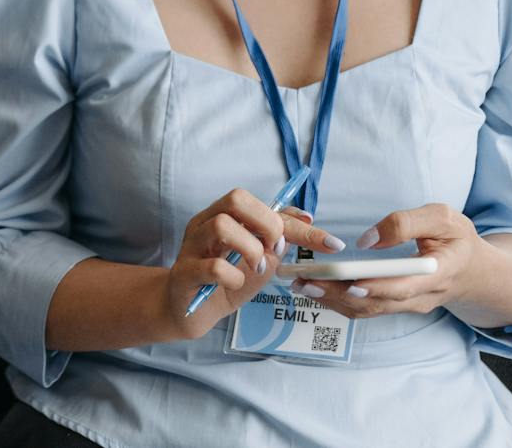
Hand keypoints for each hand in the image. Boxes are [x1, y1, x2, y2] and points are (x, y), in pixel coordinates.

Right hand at [163, 190, 340, 339]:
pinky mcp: (184, 272)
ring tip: (257, 268)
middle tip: (275, 251)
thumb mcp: (257, 261)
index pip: (261, 205)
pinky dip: (233, 276)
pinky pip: (213, 266)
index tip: (327, 241)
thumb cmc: (222, 284)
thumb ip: (276, 242)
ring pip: (222, 225)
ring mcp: (192, 246)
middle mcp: (204, 224)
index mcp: (222, 217)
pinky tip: (234, 284)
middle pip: (236, 199)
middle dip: (268, 224)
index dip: (297, 222)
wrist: (187, 312)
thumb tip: (305, 220)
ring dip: (251, 249)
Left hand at [287, 204, 482, 320]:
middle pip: (378, 302)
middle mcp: (422, 297)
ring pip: (368, 310)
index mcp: (438, 273)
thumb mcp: (443, 218)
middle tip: (307, 282)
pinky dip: (339, 301)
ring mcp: (408, 305)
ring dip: (333, 300)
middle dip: (340, 294)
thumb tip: (368, 240)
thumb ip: (406, 223)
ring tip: (302, 285)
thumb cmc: (458, 239)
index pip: (404, 286)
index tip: (351, 283)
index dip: (377, 287)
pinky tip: (316, 289)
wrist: (475, 272)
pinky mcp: (396, 305)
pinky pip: (367, 309)